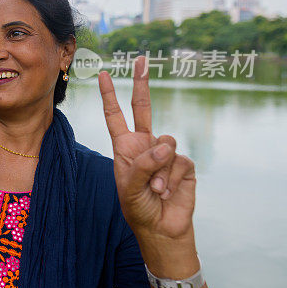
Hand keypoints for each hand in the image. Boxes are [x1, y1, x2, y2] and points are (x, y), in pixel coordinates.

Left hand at [98, 56, 195, 240]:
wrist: (161, 228)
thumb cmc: (138, 207)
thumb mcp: (129, 186)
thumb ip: (143, 163)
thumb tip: (167, 144)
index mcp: (125, 146)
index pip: (114, 116)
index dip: (108, 96)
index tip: (102, 74)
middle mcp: (145, 144)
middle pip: (143, 107)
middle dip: (142, 83)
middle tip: (141, 59)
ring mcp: (165, 152)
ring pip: (166, 143)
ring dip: (158, 169)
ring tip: (154, 189)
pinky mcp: (184, 164)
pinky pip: (179, 160)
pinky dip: (171, 178)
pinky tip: (166, 192)